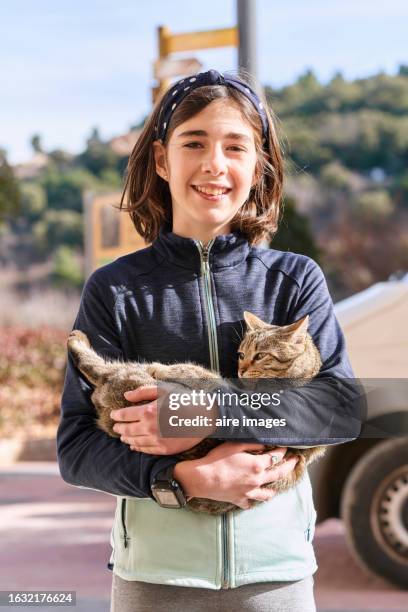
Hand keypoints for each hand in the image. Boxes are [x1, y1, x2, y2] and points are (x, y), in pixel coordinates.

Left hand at [110, 386, 209, 454]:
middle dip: (119, 428)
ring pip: (134, 441)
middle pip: (127, 430)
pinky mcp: (163, 449)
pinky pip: (145, 450)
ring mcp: (156, 440)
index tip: (113, 415)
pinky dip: (136, 448)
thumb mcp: (163, 389)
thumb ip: (142, 392)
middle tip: (116, 426)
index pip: (124, 415)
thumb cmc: (183, 399)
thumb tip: (126, 396)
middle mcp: (150, 428)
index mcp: (148, 411)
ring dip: (126, 438)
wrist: (203, 416)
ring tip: (122, 436)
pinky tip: (133, 445)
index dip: (116, 415)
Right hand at [174, 443, 297, 508]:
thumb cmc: (217, 459)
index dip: (282, 450)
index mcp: (257, 465)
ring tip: (276, 485)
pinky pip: (250, 503)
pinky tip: (253, 498)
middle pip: (278, 474)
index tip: (286, 447)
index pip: (276, 456)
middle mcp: (257, 480)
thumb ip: (252, 444)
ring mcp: (249, 492)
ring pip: (267, 494)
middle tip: (296, 462)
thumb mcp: (235, 445)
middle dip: (289, 466)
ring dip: (274, 489)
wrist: (202, 478)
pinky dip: (253, 501)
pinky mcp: (239, 500)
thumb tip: (266, 443)